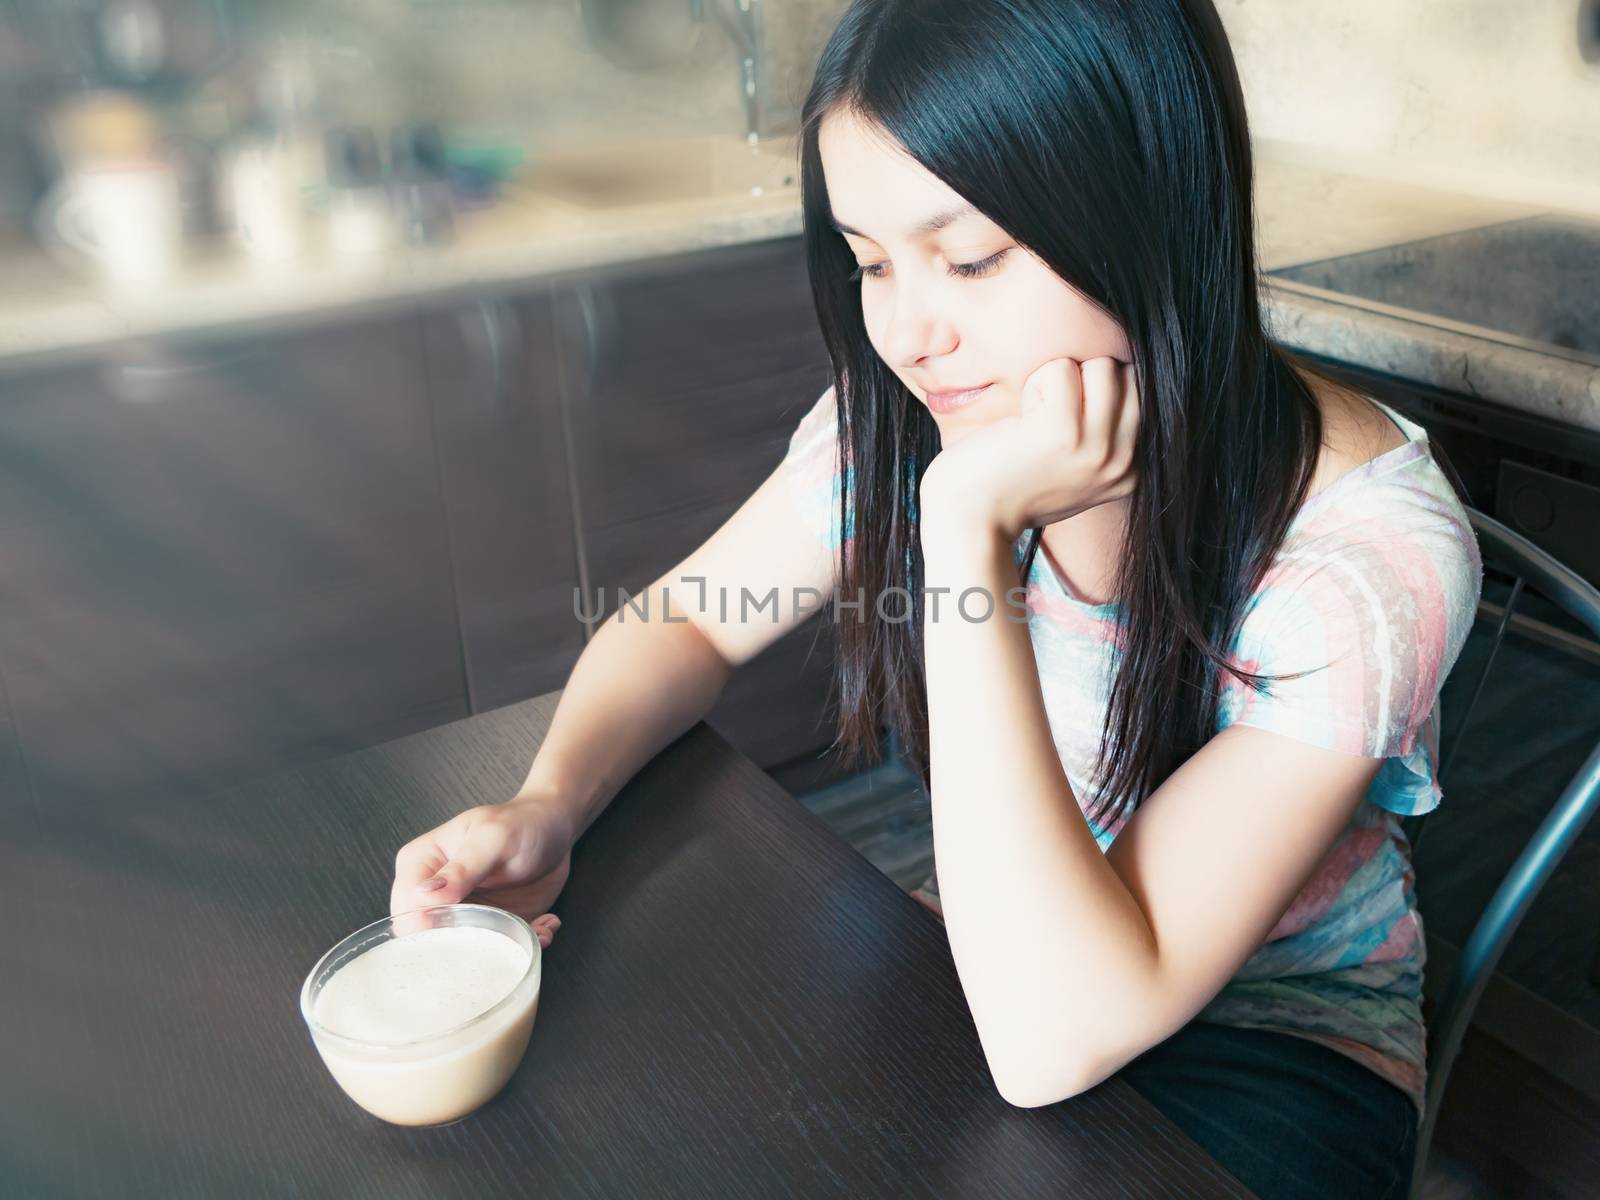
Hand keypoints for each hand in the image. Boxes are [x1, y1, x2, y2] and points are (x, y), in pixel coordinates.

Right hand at [390, 789, 574, 948]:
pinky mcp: (489, 926)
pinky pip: (498, 950)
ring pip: (465, 952)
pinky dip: (524, 944)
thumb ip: (462, 868)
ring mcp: (462, 914)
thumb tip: (424, 895)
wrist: (554, 827)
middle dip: (466, 948)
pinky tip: (544, 926)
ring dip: (502, 948)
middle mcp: (434, 895)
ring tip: (534, 930)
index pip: (406, 910)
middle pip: (429, 939)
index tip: (464, 929)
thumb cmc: (520, 823)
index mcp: (420, 865)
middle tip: (503, 936)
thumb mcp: (493, 838)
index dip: (429, 928)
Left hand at [917, 356, 1137, 540]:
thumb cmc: (1009, 487)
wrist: (970, 521)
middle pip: (1125, 376)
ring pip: (1102, 367)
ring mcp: (1098, 449)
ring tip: (1032, 419)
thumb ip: (1101, 436)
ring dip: (1059, 380)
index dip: (1092, 395)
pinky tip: (1019, 421)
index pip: (1138, 395)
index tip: (1057, 433)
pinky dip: (1034, 384)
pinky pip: (1061, 369)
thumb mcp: (1073, 471)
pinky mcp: (1064, 432)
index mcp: (1129, 472)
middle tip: (1045, 419)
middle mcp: (1122, 463)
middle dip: (1084, 380)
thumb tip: (1116, 374)